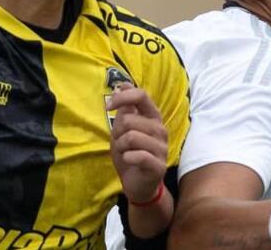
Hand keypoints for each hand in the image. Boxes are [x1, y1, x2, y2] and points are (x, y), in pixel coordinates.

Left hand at [108, 84, 168, 202]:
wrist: (139, 185)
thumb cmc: (130, 155)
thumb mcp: (122, 131)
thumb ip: (124, 110)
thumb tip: (121, 85)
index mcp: (152, 118)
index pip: (141, 95)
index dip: (122, 97)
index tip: (108, 107)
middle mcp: (160, 130)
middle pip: (129, 120)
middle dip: (117, 132)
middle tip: (120, 144)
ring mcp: (161, 148)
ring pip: (131, 137)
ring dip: (120, 147)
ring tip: (124, 153)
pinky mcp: (158, 165)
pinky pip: (137, 155)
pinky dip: (126, 157)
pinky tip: (128, 161)